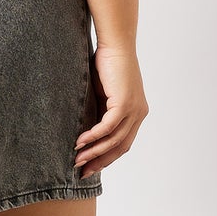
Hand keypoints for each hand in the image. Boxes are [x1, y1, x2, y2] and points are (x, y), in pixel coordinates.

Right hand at [73, 43, 148, 178]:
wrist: (116, 44)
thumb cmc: (107, 62)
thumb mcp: (104, 92)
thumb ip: (100, 109)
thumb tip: (87, 126)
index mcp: (136, 113)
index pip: (123, 143)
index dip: (107, 157)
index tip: (90, 166)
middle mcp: (139, 114)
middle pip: (121, 147)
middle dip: (101, 161)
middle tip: (82, 171)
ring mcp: (134, 110)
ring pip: (114, 140)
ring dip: (94, 152)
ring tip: (77, 160)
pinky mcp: (125, 104)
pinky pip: (108, 127)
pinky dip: (93, 137)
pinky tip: (81, 142)